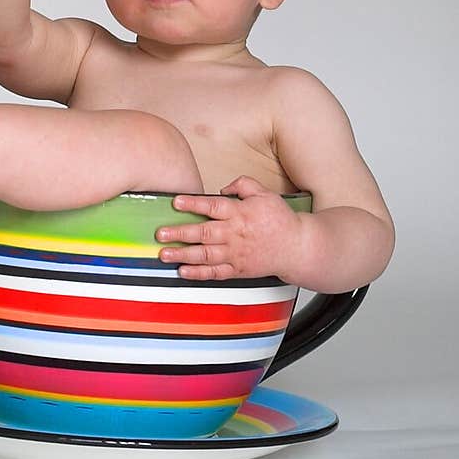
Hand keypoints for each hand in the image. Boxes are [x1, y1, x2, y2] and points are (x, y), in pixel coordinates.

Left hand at [155, 175, 305, 281]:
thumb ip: (243, 185)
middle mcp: (235, 235)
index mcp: (240, 213)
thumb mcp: (265, 193)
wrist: (297, 248)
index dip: (193, 204)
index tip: (176, 202)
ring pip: (205, 255)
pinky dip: (198, 274)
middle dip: (180, 234)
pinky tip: (183, 271)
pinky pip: (215, 273)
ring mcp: (236, 254)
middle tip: (161, 233)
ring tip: (164, 254)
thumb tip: (224, 187)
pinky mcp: (238, 269)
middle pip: (204, 233)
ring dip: (183, 255)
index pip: (213, 207)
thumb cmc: (281, 220)